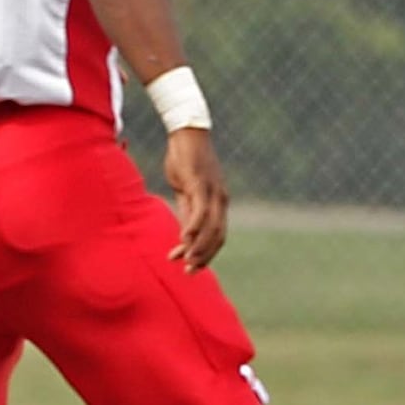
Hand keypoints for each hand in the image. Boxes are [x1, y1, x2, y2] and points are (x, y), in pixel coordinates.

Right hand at [162, 127, 227, 272]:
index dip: (208, 254)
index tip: (193, 267)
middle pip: (218, 236)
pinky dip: (194, 228)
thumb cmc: (186, 161)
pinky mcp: (199, 184)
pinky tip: (183, 239)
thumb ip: (187, 211)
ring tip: (187, 260)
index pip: (218, 235)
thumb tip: (185, 234)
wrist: (187, 134)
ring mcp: (212, 192)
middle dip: (205, 257)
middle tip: (190, 271)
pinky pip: (200, 211)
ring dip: (199, 247)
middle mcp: (220, 199)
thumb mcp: (186, 190)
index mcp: (219, 202)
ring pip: (211, 227)